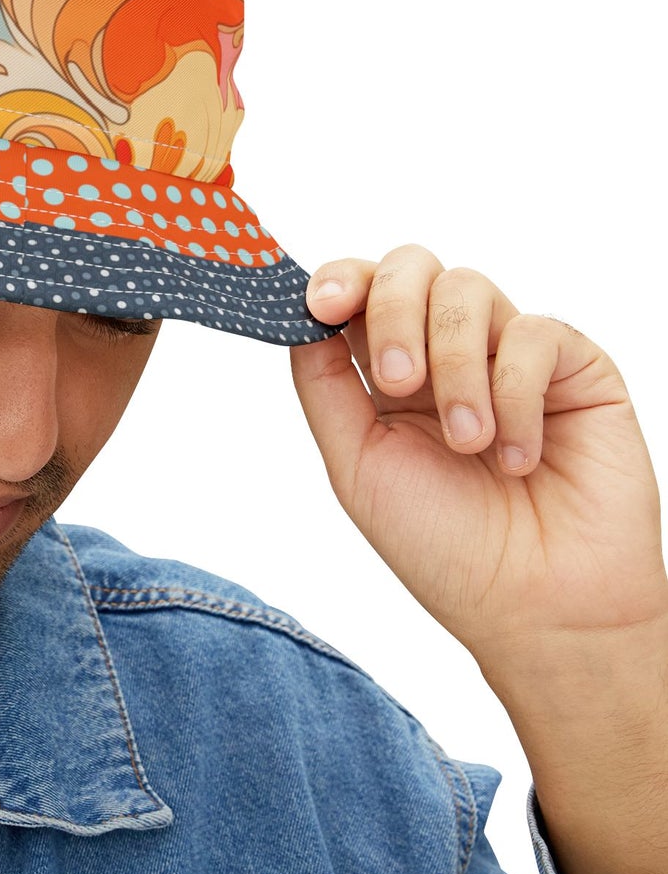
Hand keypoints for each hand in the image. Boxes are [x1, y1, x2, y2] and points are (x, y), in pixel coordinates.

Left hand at [286, 244, 667, 667]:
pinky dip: (515, 394)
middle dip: (390, 312)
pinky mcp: (574, 365)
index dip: (338, 280)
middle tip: (396, 382)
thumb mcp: (355, 464)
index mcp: (387, 374)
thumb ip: (324, 385)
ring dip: (454, 367)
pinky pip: (534, 332)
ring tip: (467, 442)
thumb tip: (299, 317)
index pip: (359, 292)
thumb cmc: (445, 547)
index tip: (320, 303)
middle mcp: (447, 354)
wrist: (536, 606)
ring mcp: (510, 354)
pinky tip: (518, 458)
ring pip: (467, 289)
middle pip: (410, 267)